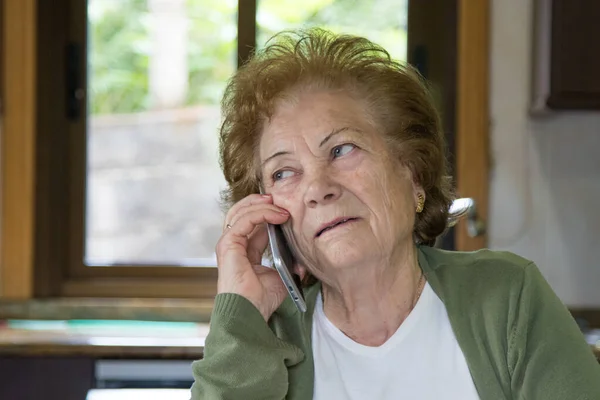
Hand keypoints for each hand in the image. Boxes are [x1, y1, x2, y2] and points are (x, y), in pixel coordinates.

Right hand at [215, 194, 290, 320]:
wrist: (250, 313)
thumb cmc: (261, 300)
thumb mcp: (280, 276)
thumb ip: (288, 263)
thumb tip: (303, 258)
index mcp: (245, 250)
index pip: (254, 222)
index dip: (269, 212)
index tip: (287, 210)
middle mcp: (234, 244)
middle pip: (243, 212)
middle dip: (262, 202)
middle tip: (280, 199)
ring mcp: (228, 243)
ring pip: (242, 211)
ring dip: (263, 205)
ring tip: (280, 206)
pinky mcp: (228, 244)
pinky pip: (244, 220)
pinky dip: (261, 213)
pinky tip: (278, 215)